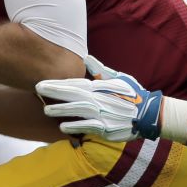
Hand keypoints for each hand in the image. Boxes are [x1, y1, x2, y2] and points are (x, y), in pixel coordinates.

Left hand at [36, 70, 164, 141]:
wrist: (149, 114)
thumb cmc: (133, 95)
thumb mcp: (119, 78)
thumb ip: (101, 70)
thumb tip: (86, 58)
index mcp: (101, 87)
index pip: (75, 83)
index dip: (58, 83)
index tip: (42, 82)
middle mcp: (99, 99)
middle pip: (73, 94)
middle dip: (54, 92)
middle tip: (37, 89)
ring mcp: (102, 114)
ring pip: (78, 110)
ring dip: (61, 109)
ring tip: (46, 109)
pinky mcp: (106, 128)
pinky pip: (87, 126)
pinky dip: (75, 126)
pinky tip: (62, 126)